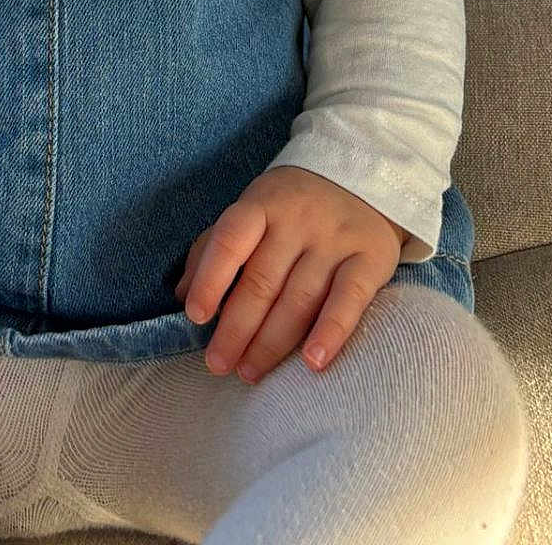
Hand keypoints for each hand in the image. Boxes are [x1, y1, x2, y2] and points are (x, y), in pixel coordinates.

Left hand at [172, 166, 409, 385]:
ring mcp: (335, 239)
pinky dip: (331, 332)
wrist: (365, 179)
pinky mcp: (370, 259)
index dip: (211, 278)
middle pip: (263, 280)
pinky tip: (313, 362)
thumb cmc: (292, 208)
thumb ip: (214, 248)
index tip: (196, 316)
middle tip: (218, 364)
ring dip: (272, 342)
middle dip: (237, 327)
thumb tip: (181, 293)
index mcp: (262, 204)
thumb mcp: (252, 211)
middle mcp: (298, 219)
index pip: (231, 239)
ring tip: (250, 372)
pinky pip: (350, 299)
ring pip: (300, 297)